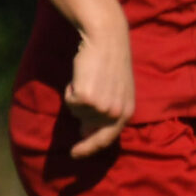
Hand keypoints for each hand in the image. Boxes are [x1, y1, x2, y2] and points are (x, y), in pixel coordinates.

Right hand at [64, 19, 136, 156]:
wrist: (107, 41)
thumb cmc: (110, 63)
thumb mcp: (115, 91)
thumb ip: (104, 113)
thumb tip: (85, 132)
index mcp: (126, 113)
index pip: (107, 139)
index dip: (90, 148)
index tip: (76, 154)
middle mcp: (116, 114)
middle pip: (87, 128)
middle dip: (81, 121)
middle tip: (76, 130)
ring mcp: (101, 108)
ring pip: (76, 112)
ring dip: (76, 97)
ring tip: (88, 78)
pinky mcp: (87, 98)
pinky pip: (69, 101)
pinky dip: (70, 89)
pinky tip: (81, 76)